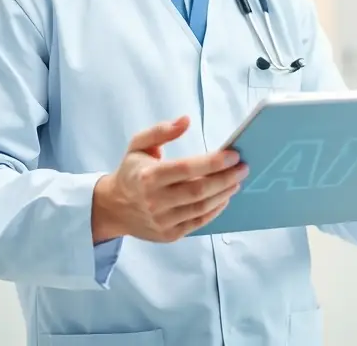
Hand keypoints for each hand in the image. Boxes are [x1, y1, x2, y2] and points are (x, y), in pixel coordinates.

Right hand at [92, 116, 248, 242]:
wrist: (113, 208)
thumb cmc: (132, 172)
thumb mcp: (138, 145)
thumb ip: (161, 131)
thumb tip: (186, 120)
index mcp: (148, 177)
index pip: (186, 169)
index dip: (213, 162)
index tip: (234, 155)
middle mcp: (154, 201)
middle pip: (198, 191)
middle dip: (225, 178)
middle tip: (244, 167)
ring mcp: (162, 221)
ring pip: (201, 208)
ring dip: (224, 194)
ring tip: (237, 180)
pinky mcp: (169, 235)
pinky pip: (198, 222)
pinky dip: (215, 210)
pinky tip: (224, 197)